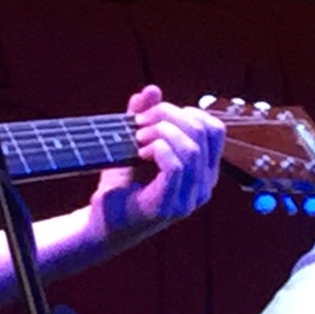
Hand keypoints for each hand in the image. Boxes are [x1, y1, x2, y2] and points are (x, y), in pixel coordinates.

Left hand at [87, 86, 224, 243]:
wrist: (100, 224)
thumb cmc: (120, 187)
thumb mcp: (135, 145)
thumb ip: (146, 116)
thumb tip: (152, 89)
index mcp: (204, 173)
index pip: (215, 130)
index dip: (187, 113)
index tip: (156, 115)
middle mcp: (203, 188)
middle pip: (203, 133)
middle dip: (170, 116)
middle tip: (141, 121)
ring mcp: (188, 200)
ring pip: (191, 149)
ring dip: (161, 132)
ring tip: (138, 137)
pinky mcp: (168, 207)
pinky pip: (176, 166)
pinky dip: (157, 149)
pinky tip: (139, 152)